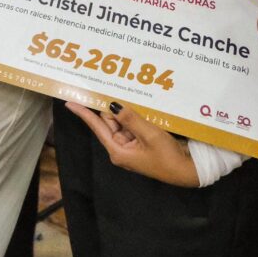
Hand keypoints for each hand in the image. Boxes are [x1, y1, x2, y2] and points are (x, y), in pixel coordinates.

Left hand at [65, 101, 200, 185]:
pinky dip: (134, 115)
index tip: (70, 102)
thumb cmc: (167, 157)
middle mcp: (121, 148)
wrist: (187, 171)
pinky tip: (136, 102)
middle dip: (108, 106)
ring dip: (124, 109)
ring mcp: (132, 145)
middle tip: (103, 85)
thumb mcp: (149, 135)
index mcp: (118, 150)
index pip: (97, 127)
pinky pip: (133, 125)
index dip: (84, 113)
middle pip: (109, 122)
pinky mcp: (142, 142)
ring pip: (122, 122)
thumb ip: (130, 118)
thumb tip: (112, 104)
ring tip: (122, 90)